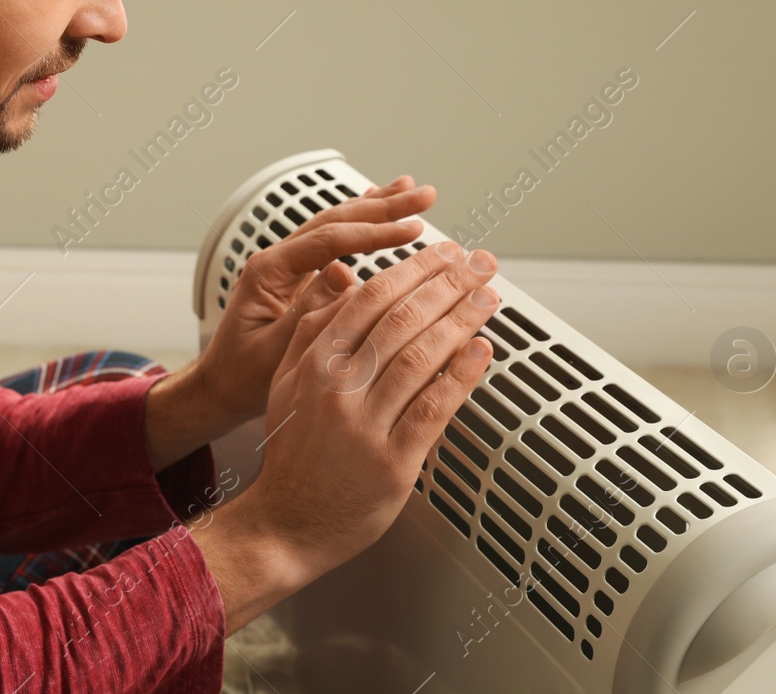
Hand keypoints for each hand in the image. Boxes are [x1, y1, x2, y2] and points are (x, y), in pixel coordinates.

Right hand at [191, 241, 497, 630]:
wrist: (286, 522)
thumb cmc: (294, 453)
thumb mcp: (286, 381)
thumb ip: (313, 329)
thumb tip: (343, 278)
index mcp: (315, 363)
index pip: (370, 298)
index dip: (414, 269)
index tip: (445, 253)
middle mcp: (338, 389)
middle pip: (402, 319)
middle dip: (448, 284)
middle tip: (480, 263)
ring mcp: (365, 427)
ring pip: (422, 357)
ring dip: (463, 320)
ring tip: (489, 297)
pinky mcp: (392, 463)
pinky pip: (435, 409)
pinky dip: (463, 375)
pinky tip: (482, 351)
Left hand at [193, 175, 437, 425]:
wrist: (219, 387)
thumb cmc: (240, 376)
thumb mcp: (274, 350)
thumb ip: (307, 311)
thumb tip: (343, 273)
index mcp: (268, 272)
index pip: (328, 240)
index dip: (373, 233)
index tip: (411, 230)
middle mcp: (277, 261)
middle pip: (335, 221)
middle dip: (382, 207)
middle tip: (423, 197)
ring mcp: (288, 267)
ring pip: (335, 225)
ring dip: (375, 208)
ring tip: (411, 192)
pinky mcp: (299, 278)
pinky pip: (333, 242)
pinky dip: (360, 224)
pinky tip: (379, 206)